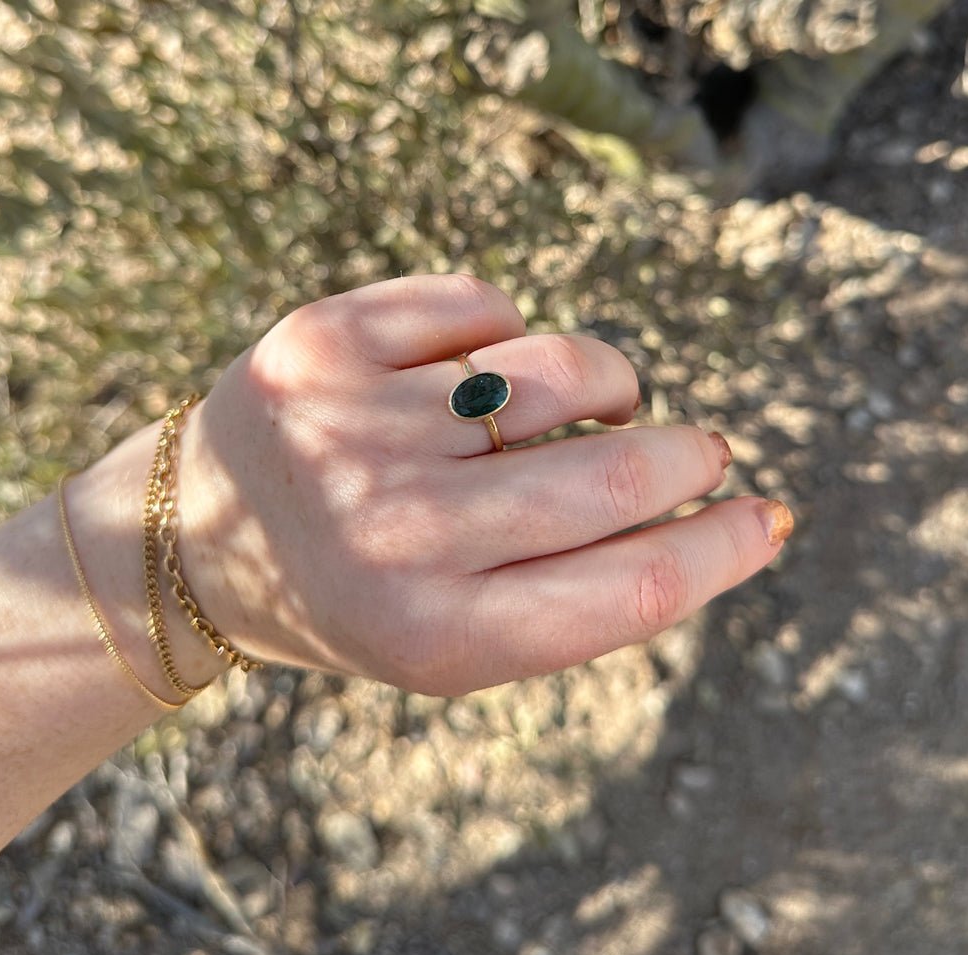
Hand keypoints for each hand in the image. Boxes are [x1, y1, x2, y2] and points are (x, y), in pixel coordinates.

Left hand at [176, 274, 791, 694]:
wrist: (202, 543)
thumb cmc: (361, 597)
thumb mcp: (461, 637)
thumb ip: (586, 590)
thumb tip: (736, 512)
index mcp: (438, 634)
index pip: (632, 587)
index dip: (723, 550)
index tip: (765, 516)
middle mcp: (396, 535)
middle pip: (615, 477)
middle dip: (688, 456)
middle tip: (700, 451)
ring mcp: (355, 428)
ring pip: (564, 366)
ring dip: (608, 383)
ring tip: (596, 402)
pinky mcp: (323, 341)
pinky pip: (486, 304)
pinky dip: (508, 333)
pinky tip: (477, 371)